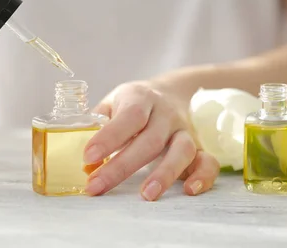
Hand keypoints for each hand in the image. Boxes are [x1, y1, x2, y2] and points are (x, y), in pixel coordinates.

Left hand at [83, 82, 219, 200]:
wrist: (170, 92)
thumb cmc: (133, 103)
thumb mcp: (113, 102)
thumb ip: (97, 124)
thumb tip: (78, 156)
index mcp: (140, 98)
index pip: (128, 117)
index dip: (108, 137)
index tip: (87, 157)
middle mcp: (165, 113)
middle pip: (149, 140)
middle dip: (122, 166)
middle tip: (97, 186)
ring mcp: (184, 130)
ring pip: (181, 150)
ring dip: (164, 173)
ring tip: (146, 195)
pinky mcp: (199, 146)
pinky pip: (207, 161)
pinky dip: (202, 176)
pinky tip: (188, 191)